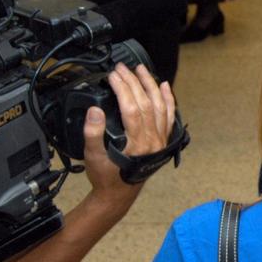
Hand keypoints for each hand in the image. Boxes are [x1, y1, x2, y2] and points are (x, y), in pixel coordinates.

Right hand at [83, 63, 175, 207]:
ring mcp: (160, 140)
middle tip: (122, 68)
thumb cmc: (106, 176)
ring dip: (151, 85)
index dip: (122, 89)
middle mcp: (152, 141)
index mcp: (136, 144)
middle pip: (147, 103)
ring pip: (160, 106)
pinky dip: (168, 100)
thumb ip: (92, 133)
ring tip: (140, 70)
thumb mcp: (92, 156)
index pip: (132, 108)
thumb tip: (94, 110)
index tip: (113, 76)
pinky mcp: (162, 140)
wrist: (119, 193)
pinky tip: (164, 86)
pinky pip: (169, 116)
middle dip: (134, 82)